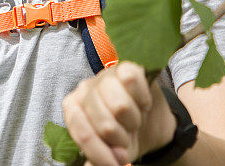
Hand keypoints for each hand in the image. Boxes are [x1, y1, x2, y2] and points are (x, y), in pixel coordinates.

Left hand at [62, 61, 177, 165]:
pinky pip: (132, 79)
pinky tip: (143, 104)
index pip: (81, 132)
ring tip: (133, 121)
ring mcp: (105, 76)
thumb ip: (97, 159)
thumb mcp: (108, 153)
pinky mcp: (128, 67)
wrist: (150, 125)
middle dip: (120, 139)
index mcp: (73, 109)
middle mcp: (85, 89)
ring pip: (120, 105)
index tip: (116, 162)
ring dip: (133, 122)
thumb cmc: (122, 137)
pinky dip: (142, 99)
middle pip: (104, 123)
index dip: (100, 152)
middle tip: (126, 136)